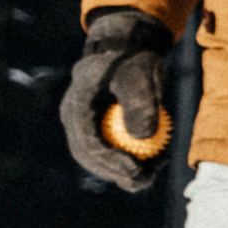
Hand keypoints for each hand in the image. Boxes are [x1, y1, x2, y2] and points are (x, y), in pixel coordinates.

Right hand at [61, 8, 175, 191]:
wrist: (127, 46)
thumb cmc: (135, 59)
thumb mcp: (141, 75)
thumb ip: (142, 103)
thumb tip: (144, 137)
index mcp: (77, 104)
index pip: (88, 142)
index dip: (110, 162)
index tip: (136, 171)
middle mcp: (74, 116)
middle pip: (88, 156)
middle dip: (114, 173)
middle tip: (143, 180)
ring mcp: (82, 122)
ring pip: (97, 156)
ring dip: (122, 169)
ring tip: (153, 170)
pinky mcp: (96, 126)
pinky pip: (109, 149)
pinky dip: (129, 157)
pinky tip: (154, 160)